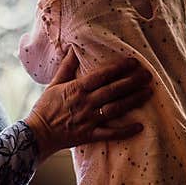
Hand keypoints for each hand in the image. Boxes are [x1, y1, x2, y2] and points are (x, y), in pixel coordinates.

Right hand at [24, 49, 151, 160]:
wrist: (37, 133)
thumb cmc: (45, 107)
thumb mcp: (54, 84)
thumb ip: (66, 67)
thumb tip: (72, 49)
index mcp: (77, 89)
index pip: (101, 76)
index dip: (118, 69)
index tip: (133, 62)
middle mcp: (85, 103)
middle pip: (112, 91)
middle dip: (132, 82)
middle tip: (148, 75)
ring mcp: (89, 119)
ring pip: (115, 109)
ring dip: (132, 100)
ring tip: (147, 93)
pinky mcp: (89, 135)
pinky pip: (110, 133)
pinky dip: (125, 131)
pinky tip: (139, 126)